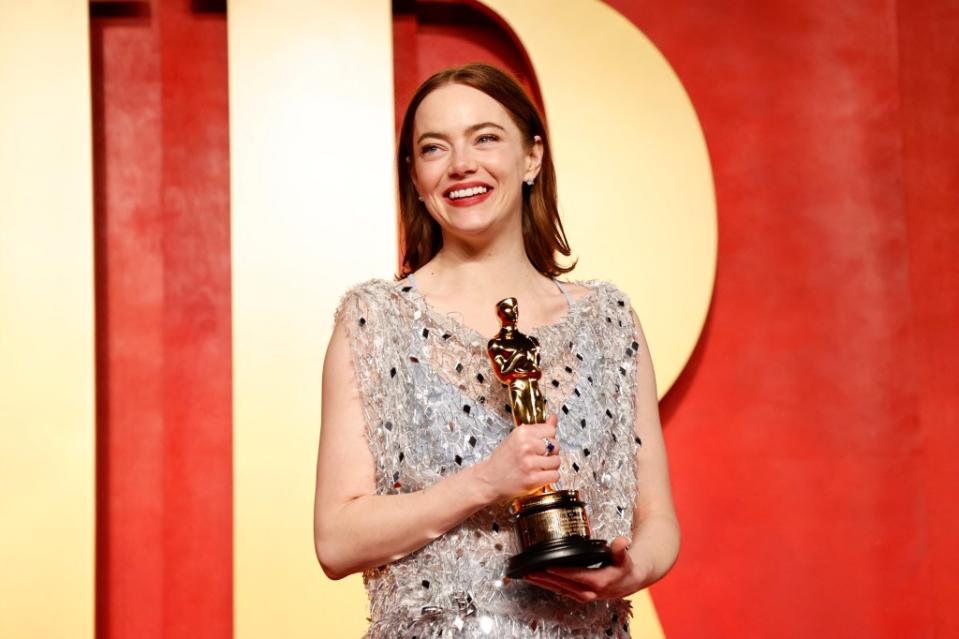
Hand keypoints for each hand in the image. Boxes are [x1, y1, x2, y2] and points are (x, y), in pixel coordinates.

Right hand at [473, 414, 560, 502]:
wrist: (489, 480)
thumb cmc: (502, 460)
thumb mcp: (517, 438)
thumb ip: (537, 429)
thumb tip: (553, 417)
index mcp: (522, 433)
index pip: (551, 430)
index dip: (548, 438)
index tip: (541, 444)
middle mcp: (526, 446)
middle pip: (556, 445)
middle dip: (551, 452)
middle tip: (538, 457)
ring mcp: (529, 463)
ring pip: (557, 461)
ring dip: (550, 466)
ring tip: (538, 467)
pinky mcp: (533, 479)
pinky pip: (555, 475)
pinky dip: (550, 477)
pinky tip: (540, 475)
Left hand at [524, 537, 650, 602]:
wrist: (629, 581)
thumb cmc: (624, 567)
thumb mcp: (624, 557)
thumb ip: (620, 549)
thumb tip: (621, 541)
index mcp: (599, 581)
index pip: (576, 576)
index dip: (562, 571)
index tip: (548, 566)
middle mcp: (590, 591)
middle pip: (564, 585)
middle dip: (546, 578)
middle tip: (530, 571)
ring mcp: (584, 595)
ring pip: (560, 590)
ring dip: (544, 583)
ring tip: (529, 576)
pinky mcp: (580, 595)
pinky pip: (561, 591)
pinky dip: (549, 586)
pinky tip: (538, 580)